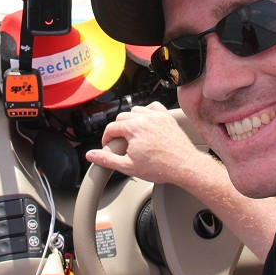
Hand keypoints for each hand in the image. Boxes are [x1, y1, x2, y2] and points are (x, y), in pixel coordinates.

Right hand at [84, 101, 205, 186]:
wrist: (184, 165)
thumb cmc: (160, 167)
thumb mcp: (128, 166)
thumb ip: (107, 159)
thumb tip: (91, 155)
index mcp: (133, 127)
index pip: (111, 127)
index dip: (106, 138)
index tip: (108, 147)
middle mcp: (144, 118)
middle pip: (122, 117)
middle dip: (118, 130)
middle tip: (120, 143)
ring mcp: (157, 116)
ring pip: (136, 110)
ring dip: (131, 120)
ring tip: (132, 135)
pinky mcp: (167, 117)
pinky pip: (153, 107)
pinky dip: (147, 112)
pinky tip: (146, 123)